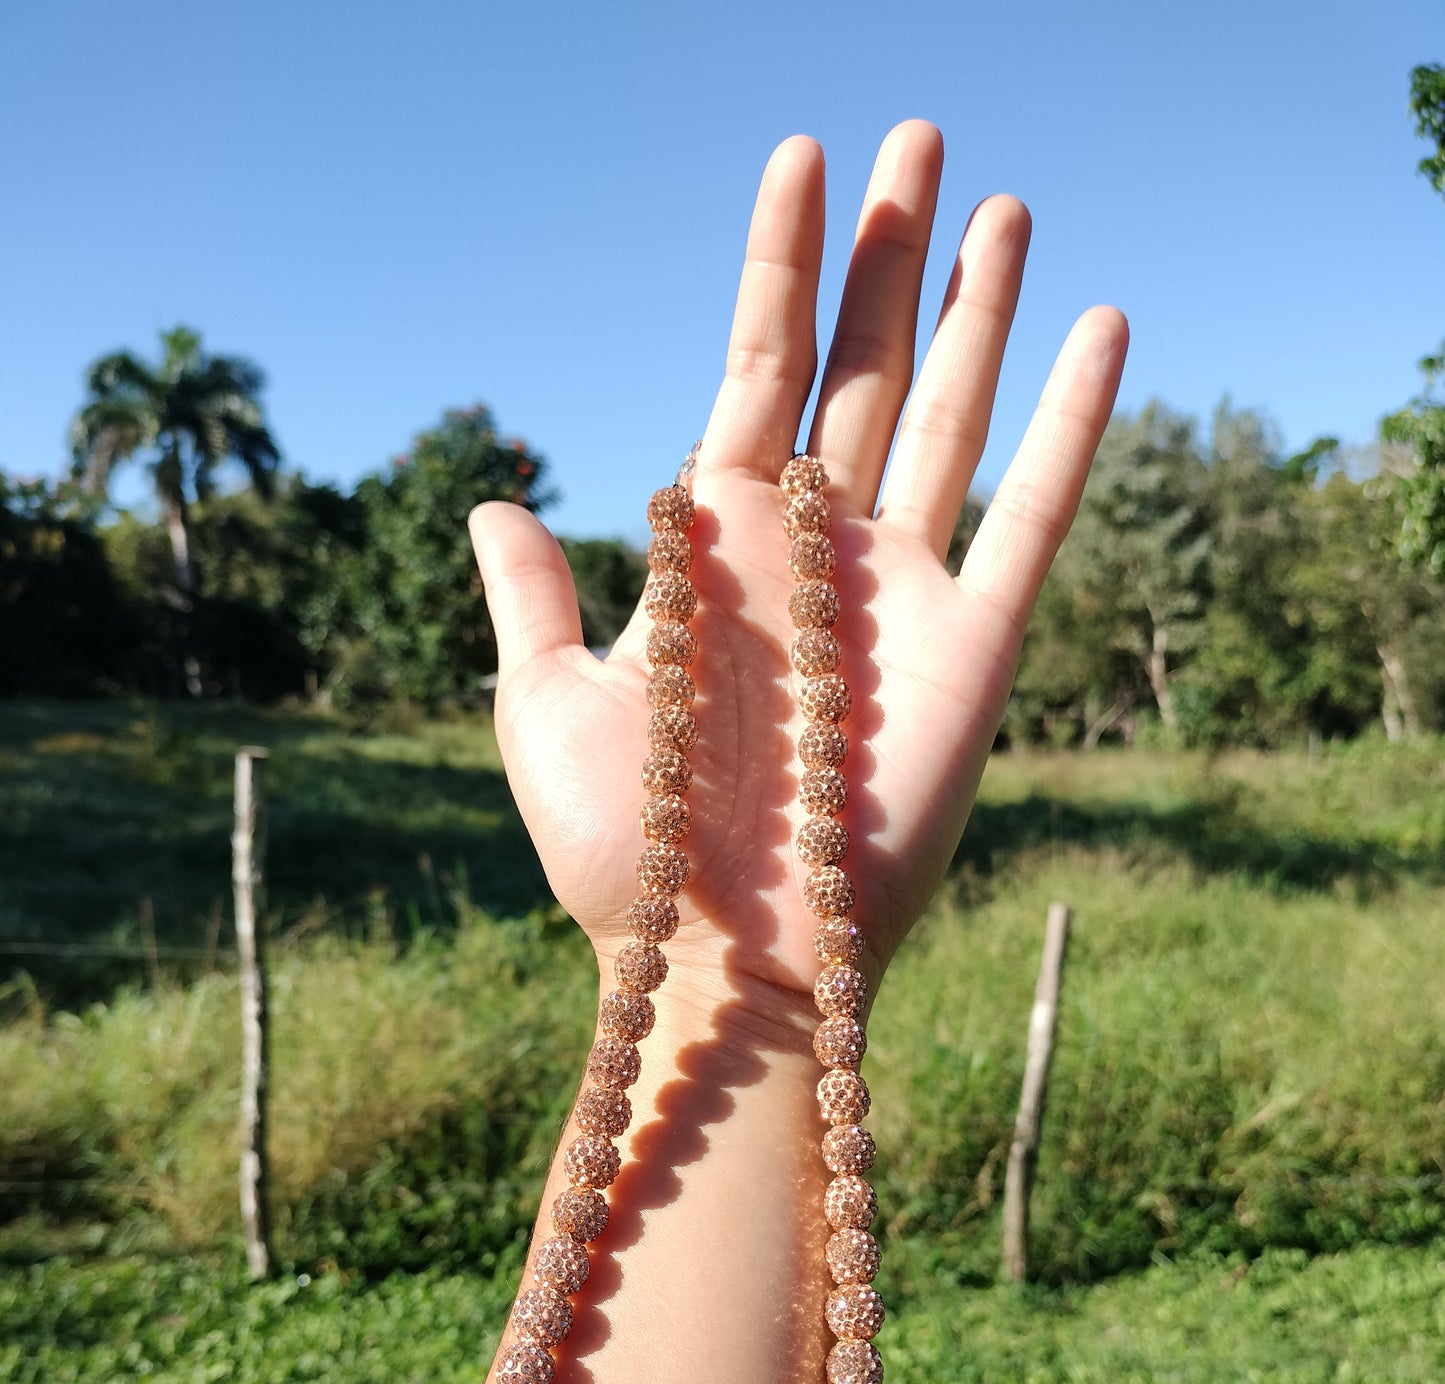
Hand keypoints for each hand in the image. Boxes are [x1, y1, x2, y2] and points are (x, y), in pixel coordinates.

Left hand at [471, 122, 1125, 1013]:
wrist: (726, 956)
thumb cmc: (629, 852)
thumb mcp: (547, 709)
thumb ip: (531, 599)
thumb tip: (494, 499)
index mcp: (718, 546)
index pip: (755, 364)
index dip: (779, 262)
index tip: (801, 157)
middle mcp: (816, 550)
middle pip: (861, 365)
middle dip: (888, 253)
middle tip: (918, 138)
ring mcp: (903, 591)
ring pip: (950, 415)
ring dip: (980, 308)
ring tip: (999, 204)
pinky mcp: (975, 646)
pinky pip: (1037, 512)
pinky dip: (1074, 425)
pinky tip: (1104, 330)